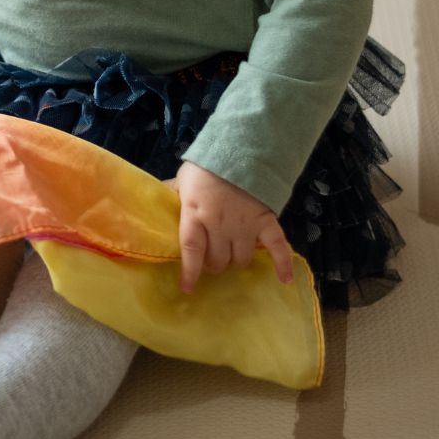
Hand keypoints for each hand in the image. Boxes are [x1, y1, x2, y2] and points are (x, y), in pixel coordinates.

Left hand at [165, 161, 293, 293]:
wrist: (239, 150)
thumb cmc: (206, 167)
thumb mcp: (182, 180)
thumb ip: (172, 196)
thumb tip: (154, 203)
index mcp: (195, 214)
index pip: (191, 250)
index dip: (189, 272)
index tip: (187, 288)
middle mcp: (219, 225)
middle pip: (217, 260)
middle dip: (213, 264)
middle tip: (211, 259)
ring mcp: (244, 226)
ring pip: (240, 259)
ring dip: (234, 262)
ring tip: (231, 256)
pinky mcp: (265, 221)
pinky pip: (278, 247)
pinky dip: (283, 264)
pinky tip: (284, 279)